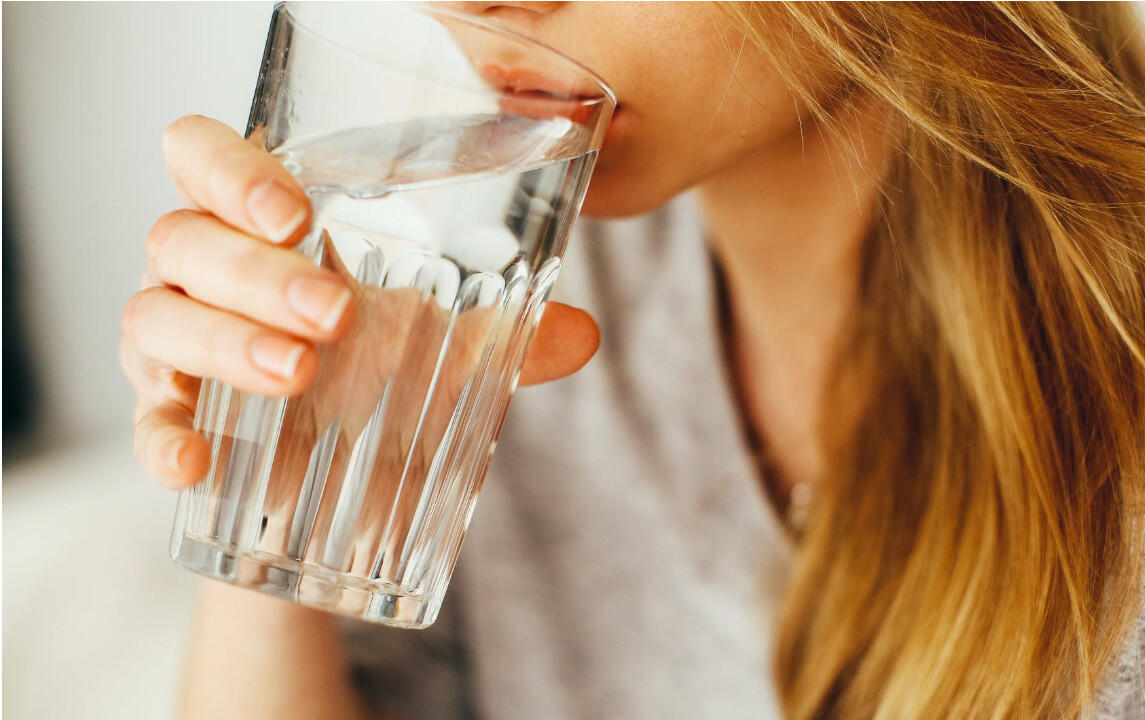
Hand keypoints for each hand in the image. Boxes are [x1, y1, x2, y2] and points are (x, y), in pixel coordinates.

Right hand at [122, 115, 599, 491]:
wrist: (336, 482)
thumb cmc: (376, 374)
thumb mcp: (441, 347)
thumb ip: (505, 335)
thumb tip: (583, 334)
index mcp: (259, 225)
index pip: (202, 156)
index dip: (232, 170)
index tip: (297, 214)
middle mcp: (202, 270)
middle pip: (183, 236)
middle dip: (256, 271)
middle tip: (335, 313)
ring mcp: (172, 342)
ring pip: (156, 315)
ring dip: (225, 341)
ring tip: (300, 373)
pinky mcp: (168, 415)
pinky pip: (144, 419)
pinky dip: (162, 437)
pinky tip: (194, 463)